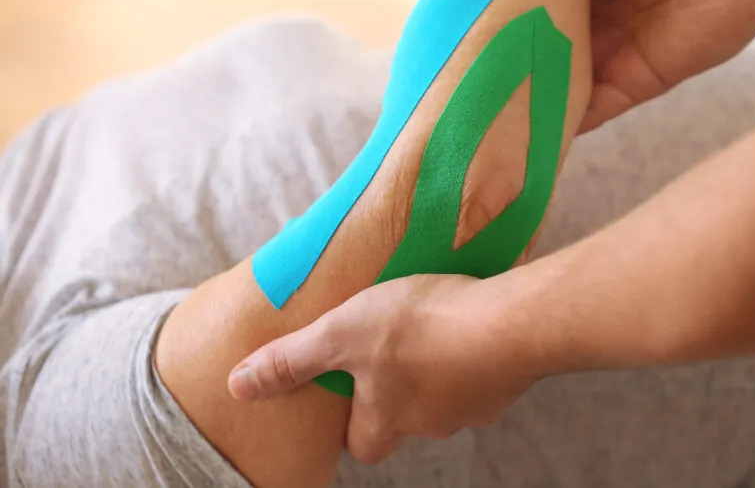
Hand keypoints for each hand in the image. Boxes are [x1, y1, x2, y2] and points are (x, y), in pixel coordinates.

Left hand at [228, 274, 537, 463]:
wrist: (509, 324)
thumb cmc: (422, 327)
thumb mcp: (342, 333)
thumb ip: (293, 359)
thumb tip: (238, 386)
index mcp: (387, 420)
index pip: (362, 442)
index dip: (352, 417)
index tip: (348, 384)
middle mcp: (431, 424)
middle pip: (405, 418)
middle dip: (397, 388)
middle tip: (390, 345)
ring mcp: (474, 406)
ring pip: (445, 394)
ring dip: (438, 366)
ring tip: (433, 323)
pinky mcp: (507, 381)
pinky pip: (482, 372)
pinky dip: (473, 351)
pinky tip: (471, 321)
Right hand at [474, 0, 754, 131]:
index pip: (518, 14)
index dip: (486, 29)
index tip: (446, 44)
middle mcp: (583, 30)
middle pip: (530, 59)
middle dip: (498, 77)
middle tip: (449, 95)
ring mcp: (603, 61)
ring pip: (551, 92)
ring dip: (521, 111)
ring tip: (473, 130)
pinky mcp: (628, 89)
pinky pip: (584, 116)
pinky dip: (556, 132)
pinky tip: (521, 147)